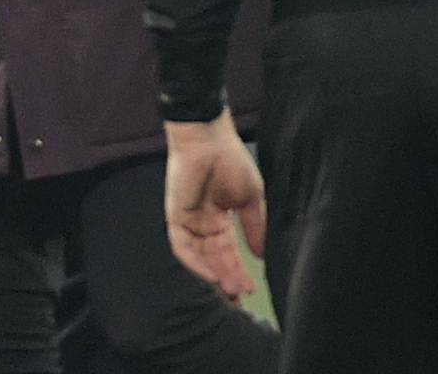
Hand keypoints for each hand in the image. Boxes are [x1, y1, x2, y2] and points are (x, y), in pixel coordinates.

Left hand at [162, 112, 267, 301]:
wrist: (209, 138)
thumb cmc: (231, 161)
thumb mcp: (250, 199)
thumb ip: (254, 227)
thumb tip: (262, 257)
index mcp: (219, 220)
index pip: (228, 253)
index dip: (238, 272)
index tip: (250, 290)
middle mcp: (203, 225)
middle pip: (214, 260)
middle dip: (227, 280)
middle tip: (238, 299)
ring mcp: (188, 222)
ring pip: (200, 258)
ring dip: (214, 275)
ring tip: (230, 290)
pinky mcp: (175, 217)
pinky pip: (183, 247)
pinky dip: (197, 262)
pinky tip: (213, 274)